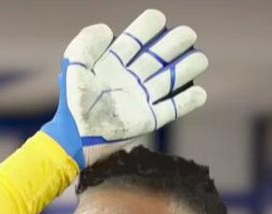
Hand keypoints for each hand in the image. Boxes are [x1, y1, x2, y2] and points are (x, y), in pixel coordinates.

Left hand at [42, 9, 207, 167]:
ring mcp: (141, 98)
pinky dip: (187, 102)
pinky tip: (199, 93)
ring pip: (170, 79)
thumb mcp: (74, 67)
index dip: (146, 28)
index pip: (135, 40)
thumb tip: (108, 30)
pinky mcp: (148, 119)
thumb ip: (86, 43)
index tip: (157, 19)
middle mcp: (130, 78)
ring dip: (187, 68)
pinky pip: (172, 109)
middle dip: (174, 43)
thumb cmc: (72, 101)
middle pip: (158, 56)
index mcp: (113, 64)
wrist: (75, 135)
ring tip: (199, 59)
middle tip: (187, 34)